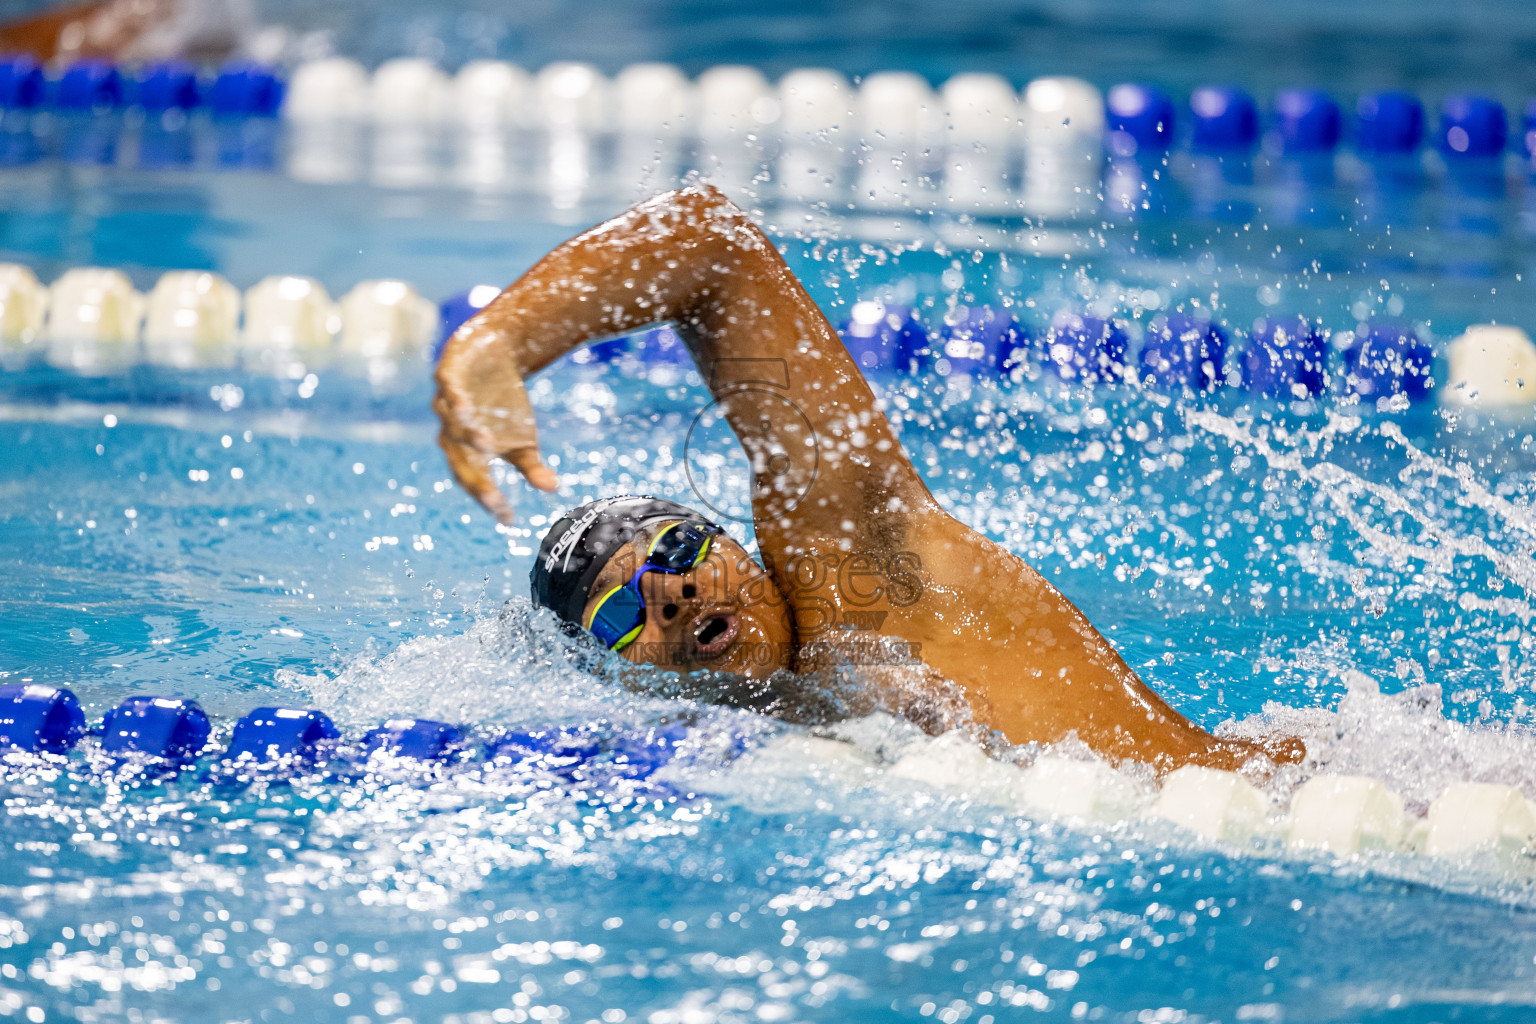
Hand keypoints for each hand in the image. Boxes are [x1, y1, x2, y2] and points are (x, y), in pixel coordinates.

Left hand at [433, 332, 557, 525]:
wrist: (494, 354)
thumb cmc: (504, 406)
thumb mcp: (522, 439)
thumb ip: (531, 467)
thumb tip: (554, 489)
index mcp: (468, 453)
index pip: (475, 481)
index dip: (489, 499)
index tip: (508, 518)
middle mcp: (452, 432)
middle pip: (460, 459)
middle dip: (475, 478)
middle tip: (492, 496)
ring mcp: (447, 403)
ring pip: (452, 423)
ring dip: (467, 434)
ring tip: (487, 444)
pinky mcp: (447, 374)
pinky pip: (447, 388)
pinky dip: (454, 397)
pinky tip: (466, 405)